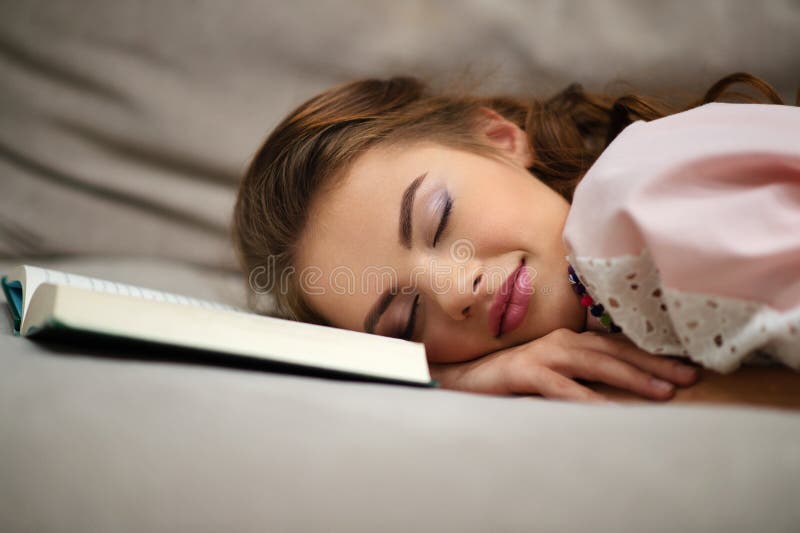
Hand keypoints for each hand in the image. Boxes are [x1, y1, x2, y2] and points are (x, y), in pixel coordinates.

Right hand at [427, 328, 699, 402]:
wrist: (463, 377)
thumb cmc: (512, 377)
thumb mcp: (554, 371)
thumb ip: (582, 373)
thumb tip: (622, 385)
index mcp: (570, 339)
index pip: (619, 346)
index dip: (652, 356)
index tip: (685, 367)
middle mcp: (562, 341)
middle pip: (615, 351)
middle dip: (654, 364)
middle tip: (689, 377)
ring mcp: (544, 354)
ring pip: (596, 364)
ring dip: (631, 377)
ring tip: (662, 393)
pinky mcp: (527, 372)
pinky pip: (564, 388)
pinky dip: (588, 400)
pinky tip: (611, 412)